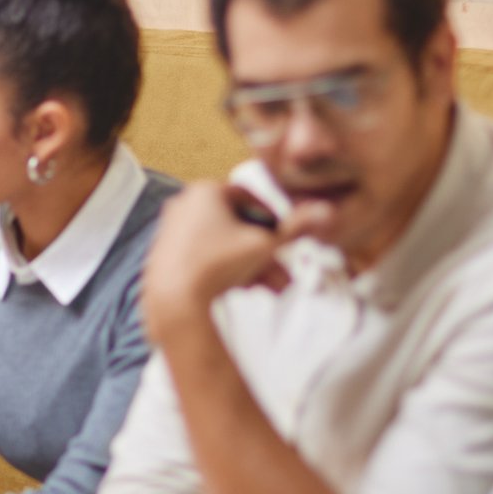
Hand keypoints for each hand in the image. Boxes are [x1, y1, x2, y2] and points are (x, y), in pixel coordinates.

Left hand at [141, 182, 328, 342]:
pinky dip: (226, 270)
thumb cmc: (218, 265)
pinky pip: (204, 257)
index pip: (250, 198)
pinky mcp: (166, 256)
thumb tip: (326, 211)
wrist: (176, 301)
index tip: (284, 238)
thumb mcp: (265, 244)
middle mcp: (184, 205)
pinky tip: (245, 288)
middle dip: (265, 252)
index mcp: (205, 191)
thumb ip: (295, 228)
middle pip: (237, 226)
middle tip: (283, 273)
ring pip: (223, 245)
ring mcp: (172, 231)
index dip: (273, 219)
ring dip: (252, 265)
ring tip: (271, 288)